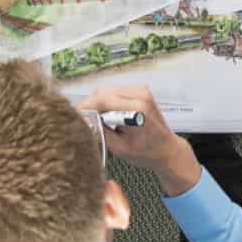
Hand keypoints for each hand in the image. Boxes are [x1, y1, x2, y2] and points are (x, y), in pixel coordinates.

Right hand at [84, 85, 199, 193]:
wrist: (166, 148)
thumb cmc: (146, 152)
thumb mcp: (118, 148)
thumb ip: (100, 131)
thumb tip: (83, 121)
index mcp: (136, 110)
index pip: (101, 100)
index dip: (84, 107)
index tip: (75, 116)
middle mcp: (140, 95)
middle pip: (102, 92)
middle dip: (90, 106)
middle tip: (85, 121)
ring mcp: (141, 90)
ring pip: (107, 90)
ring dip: (99, 103)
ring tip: (98, 121)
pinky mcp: (140, 90)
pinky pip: (115, 91)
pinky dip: (108, 102)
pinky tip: (109, 115)